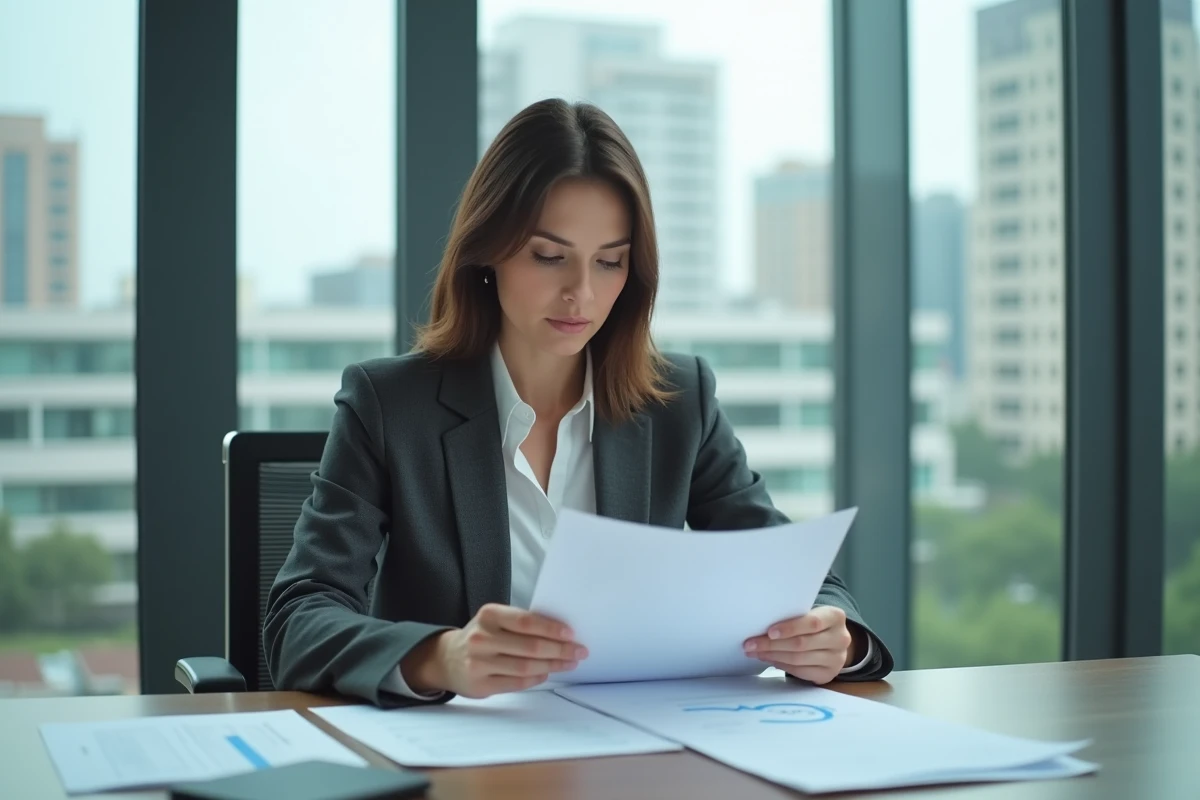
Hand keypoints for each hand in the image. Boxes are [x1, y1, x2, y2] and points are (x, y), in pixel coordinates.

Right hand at [401, 603, 586, 698]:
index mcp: (488, 616)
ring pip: (526, 666)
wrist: (446, 659)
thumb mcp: (494, 621)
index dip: (551, 628)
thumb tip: (561, 633)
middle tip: (579, 651)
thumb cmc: (481, 636)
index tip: (571, 633)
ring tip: (569, 663)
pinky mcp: (481, 684)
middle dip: (560, 649)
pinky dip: (537, 678)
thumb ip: (521, 624)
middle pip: (530, 646)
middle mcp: (482, 638)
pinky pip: (517, 682)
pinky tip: (547, 673)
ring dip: (553, 666)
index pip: (525, 621)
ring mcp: (479, 663)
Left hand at [743, 606, 857, 685]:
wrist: (834, 641)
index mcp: (836, 617)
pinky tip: (770, 659)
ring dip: (772, 656)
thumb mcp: (810, 613)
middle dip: (772, 644)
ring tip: (755, 652)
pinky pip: (800, 671)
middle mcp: (840, 638)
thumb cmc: (814, 624)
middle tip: (750, 644)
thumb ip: (793, 616)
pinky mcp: (828, 674)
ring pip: (798, 659)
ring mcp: (836, 659)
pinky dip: (782, 665)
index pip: (812, 623)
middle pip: (801, 643)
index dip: (789, 628)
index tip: (769, 632)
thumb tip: (761, 624)